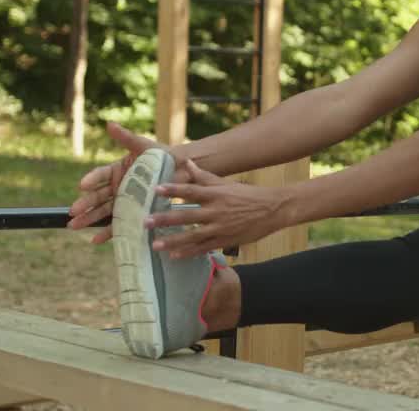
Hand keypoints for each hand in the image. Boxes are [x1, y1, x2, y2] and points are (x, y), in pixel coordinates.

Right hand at [67, 122, 168, 242]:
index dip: (91, 180)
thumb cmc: (161, 156)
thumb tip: (109, 124)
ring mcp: (123, 201)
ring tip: (73, 226)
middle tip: (72, 212)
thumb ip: (126, 138)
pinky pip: (118, 224)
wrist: (181, 172)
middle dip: (84, 204)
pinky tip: (95, 240)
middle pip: (97, 196)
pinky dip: (107, 232)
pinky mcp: (132, 214)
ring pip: (103, 211)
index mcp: (117, 170)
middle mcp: (117, 186)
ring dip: (88, 219)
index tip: (82, 185)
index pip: (100, 175)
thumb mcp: (144, 146)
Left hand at [145, 164, 292, 257]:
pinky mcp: (225, 241)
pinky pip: (204, 248)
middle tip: (145, 222)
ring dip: (173, 240)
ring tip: (155, 244)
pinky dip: (189, 252)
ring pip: (192, 235)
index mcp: (216, 194)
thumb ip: (204, 176)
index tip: (156, 189)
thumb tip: (186, 162)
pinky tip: (174, 256)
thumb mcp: (226, 184)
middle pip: (186, 215)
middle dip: (165, 219)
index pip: (191, 191)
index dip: (173, 190)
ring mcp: (220, 227)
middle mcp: (216, 211)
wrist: (273, 210)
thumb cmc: (247, 195)